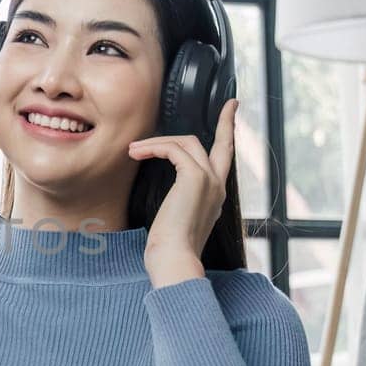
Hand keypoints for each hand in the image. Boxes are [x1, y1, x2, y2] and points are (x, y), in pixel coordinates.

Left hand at [127, 99, 238, 284]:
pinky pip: (172, 149)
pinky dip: (153, 147)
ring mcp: (209, 180)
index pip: (225, 158)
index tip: (232, 110)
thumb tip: (170, 196)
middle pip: (216, 144)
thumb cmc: (171, 248)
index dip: (228, 132)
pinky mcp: (194, 177)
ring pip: (187, 143)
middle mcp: (217, 186)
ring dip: (158, 142)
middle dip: (220, 123)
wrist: (174, 259)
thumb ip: (180, 201)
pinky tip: (137, 154)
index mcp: (215, 196)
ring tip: (133, 150)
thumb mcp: (177, 220)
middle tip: (222, 107)